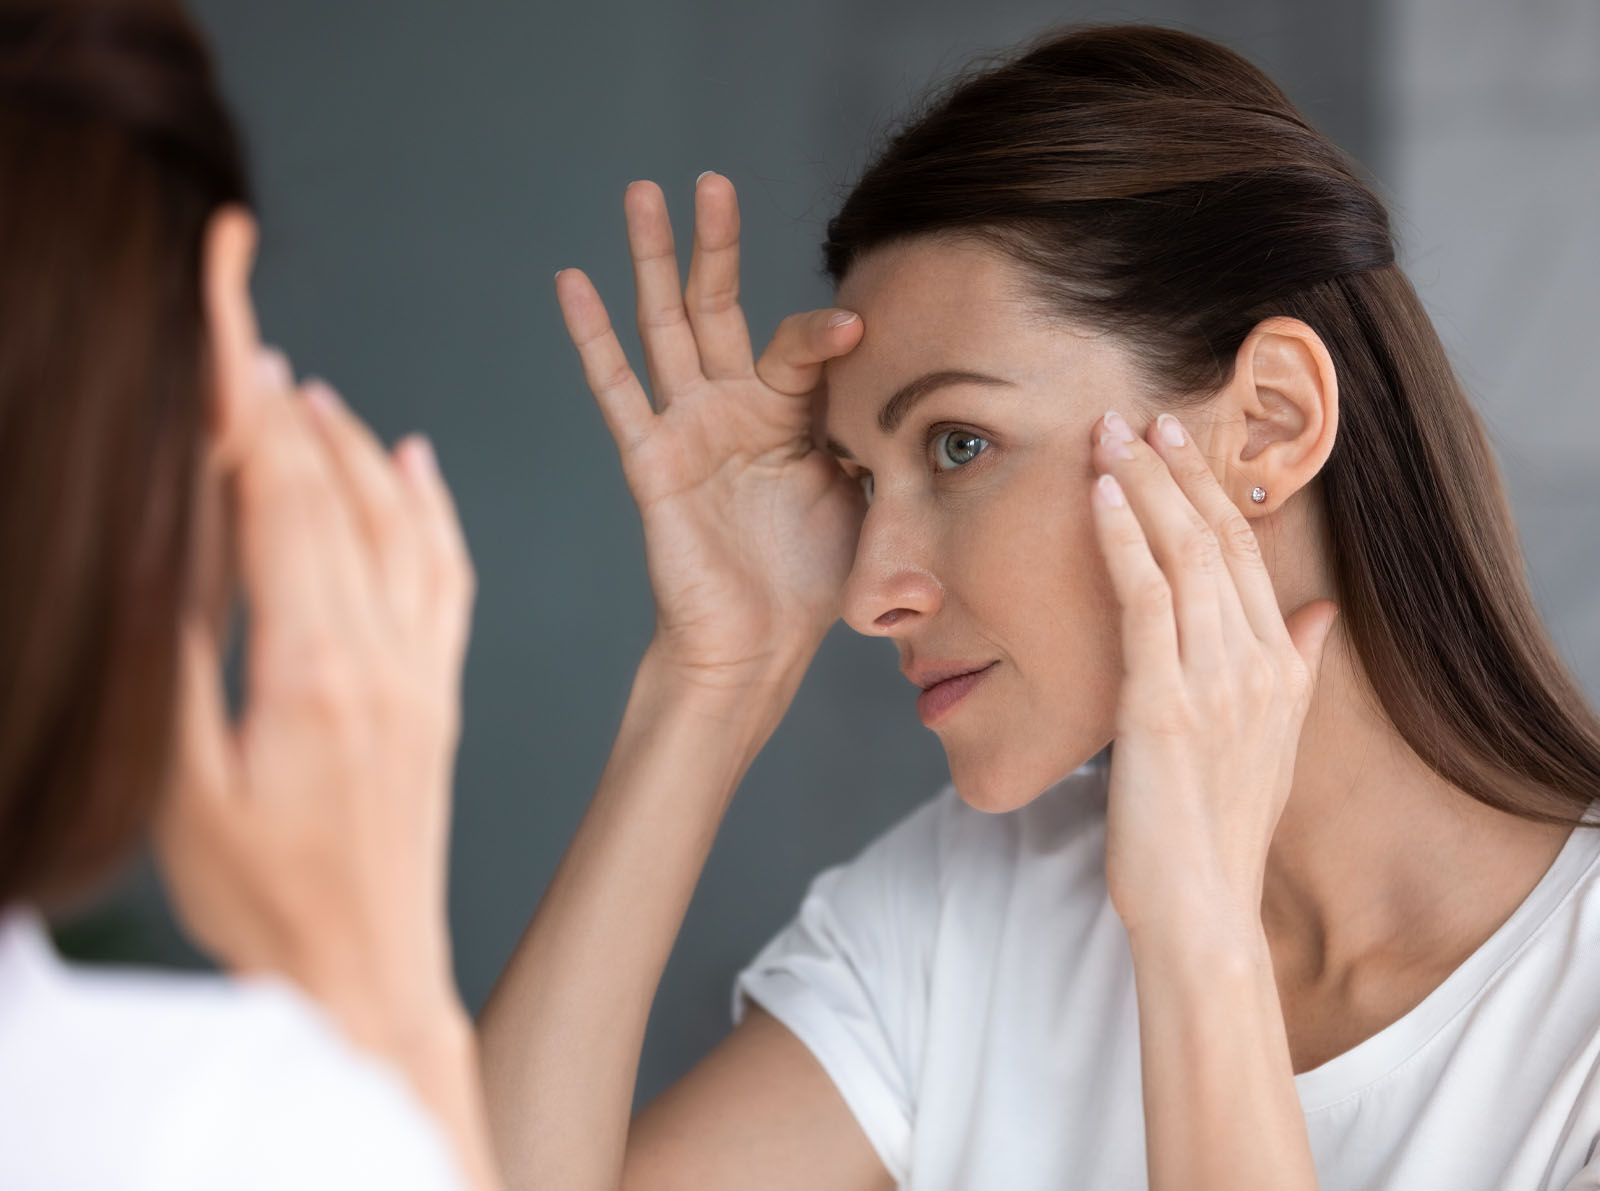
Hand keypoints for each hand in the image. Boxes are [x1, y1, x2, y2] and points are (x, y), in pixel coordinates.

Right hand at [155, 348, 476, 1050]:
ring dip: (352, 446)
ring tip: (306, 391)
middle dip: (283, 403)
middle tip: (245, 331)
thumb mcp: (184, 792)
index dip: (245, 401)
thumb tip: (169, 550)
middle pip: (334, 494)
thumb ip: (178, 664)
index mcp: (311, 668)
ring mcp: (421, 672)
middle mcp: (381, 655)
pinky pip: (448, 577)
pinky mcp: (439, 695)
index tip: (224, 323)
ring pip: (399, 524)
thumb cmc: (264, 905)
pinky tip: (415, 466)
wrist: (367, 977)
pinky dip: (431, 510)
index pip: (276, 498)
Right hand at [555, 173, 865, 688]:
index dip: (827, 334)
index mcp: (790, 414)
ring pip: (665, 327)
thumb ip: (878, 437)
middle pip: (718, 306)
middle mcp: (734, 408)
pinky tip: (572, 281)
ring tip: (641, 193)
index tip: (862, 327)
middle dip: (714, 243)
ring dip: (651, 260)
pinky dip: (592, 337)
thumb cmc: (812, 579)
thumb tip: (927, 395)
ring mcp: (689, 428)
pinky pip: (618, 390)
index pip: (802, 346)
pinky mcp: (652, 459)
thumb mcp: (867, 496)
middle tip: (710, 180)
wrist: (759, 645)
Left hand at [1088, 408, 1339, 939]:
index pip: (1244, 552)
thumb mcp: (1274, 741)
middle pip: (1214, 538)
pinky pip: (1143, 600)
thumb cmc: (1220, 827)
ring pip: (1180, 554)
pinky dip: (1121, 539)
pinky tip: (1098, 497)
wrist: (1202, 906)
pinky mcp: (1163, 702)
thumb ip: (1299, 667)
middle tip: (1136, 415)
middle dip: (1173, 470)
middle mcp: (1255, 663)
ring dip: (1140, 486)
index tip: (1176, 443)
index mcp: (1281, 667)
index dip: (1208, 490)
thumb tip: (1321, 611)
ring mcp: (1212, 679)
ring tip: (1107, 434)